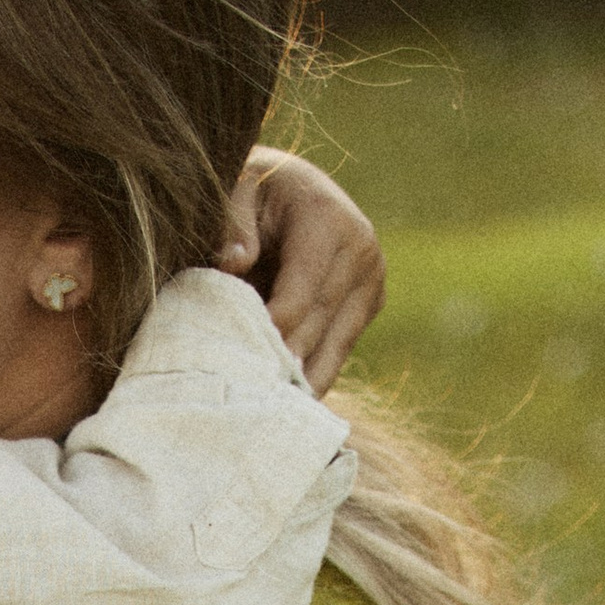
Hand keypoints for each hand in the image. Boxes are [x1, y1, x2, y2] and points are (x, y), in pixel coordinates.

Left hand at [218, 148, 383, 396]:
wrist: (290, 186)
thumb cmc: (253, 190)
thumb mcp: (235, 189)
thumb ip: (232, 223)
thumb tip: (234, 261)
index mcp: (328, 219)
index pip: (302, 290)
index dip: (275, 330)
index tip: (246, 363)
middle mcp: (361, 248)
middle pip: (320, 323)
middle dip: (286, 363)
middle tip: (254, 405)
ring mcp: (372, 279)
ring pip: (336, 344)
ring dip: (305, 381)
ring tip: (274, 418)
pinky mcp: (370, 304)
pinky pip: (341, 349)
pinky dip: (315, 376)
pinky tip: (289, 407)